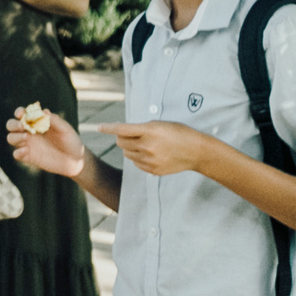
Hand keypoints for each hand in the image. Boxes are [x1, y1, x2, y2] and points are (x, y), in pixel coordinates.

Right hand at [6, 107, 85, 177]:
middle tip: (22, 126)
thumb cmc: (71, 141)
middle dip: (13, 124)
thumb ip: (54, 120)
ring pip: (11, 138)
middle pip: (11, 125)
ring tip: (27, 138)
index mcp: (37, 122)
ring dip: (15, 137)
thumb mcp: (65, 129)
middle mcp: (30, 132)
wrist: (76, 160)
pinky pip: (16, 154)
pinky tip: (26, 151)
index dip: (19, 112)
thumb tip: (44, 111)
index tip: (22, 114)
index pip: (22, 115)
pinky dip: (18, 152)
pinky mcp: (30, 157)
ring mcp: (28, 145)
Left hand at [92, 120, 224, 177]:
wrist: (196, 152)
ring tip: (145, 144)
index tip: (99, 127)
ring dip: (130, 148)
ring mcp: (150, 160)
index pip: (122, 129)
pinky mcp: (152, 170)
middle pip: (121, 142)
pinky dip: (138, 158)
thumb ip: (141, 128)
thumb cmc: (178, 133)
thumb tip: (123, 132)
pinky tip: (151, 154)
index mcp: (150, 131)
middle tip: (131, 135)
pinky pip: (136, 163)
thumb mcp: (160, 124)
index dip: (109, 128)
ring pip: (127, 153)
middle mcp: (148, 146)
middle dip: (122, 138)